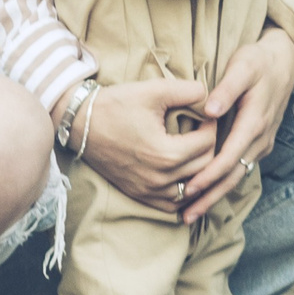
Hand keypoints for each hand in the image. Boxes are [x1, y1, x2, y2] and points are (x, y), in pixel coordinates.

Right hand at [75, 79, 216, 213]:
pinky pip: (172, 204)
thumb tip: (212, 98)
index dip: (211, 126)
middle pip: (204, 167)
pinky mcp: (139, 195)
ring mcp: (148, 190)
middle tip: (202, 130)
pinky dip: (183, 192)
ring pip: (192, 188)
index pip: (208, 143)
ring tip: (194, 149)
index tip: (206, 115)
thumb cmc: (116, 105)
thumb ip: (189, 91)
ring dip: (199, 170)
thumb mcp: (154, 90)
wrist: (81, 124)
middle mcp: (159, 178)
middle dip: (208, 146)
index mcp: (166, 153)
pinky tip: (184, 175)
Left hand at [183, 26, 293, 223]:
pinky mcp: (258, 142)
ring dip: (215, 195)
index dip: (209, 177)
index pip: (230, 158)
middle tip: (185, 217)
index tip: (187, 190)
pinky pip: (240, 168)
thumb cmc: (258, 61)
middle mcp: (260, 138)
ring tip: (191, 213)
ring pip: (237, 176)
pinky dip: (222, 183)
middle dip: (209, 198)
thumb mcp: (242, 66)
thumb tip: (209, 110)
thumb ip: (226, 89)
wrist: (283, 60)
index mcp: (254, 122)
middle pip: (233, 176)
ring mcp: (261, 142)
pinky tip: (206, 192)